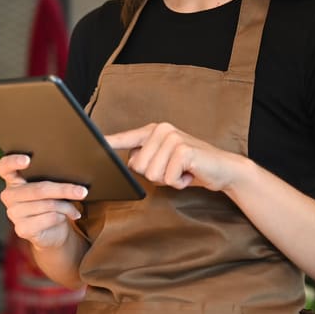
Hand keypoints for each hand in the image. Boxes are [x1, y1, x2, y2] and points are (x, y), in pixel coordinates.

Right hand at [0, 154, 87, 249]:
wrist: (53, 231)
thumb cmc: (52, 202)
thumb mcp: (50, 187)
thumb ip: (50, 179)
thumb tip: (70, 175)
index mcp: (12, 180)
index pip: (3, 167)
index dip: (13, 161)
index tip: (28, 160)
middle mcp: (8, 196)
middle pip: (37, 189)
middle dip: (63, 190)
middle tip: (82, 192)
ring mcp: (13, 213)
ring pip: (47, 205)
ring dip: (66, 206)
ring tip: (75, 209)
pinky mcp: (21, 229)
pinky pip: (48, 218)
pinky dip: (62, 217)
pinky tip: (67, 217)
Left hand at [103, 122, 246, 191]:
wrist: (224, 169)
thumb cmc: (190, 167)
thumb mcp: (164, 161)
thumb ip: (146, 160)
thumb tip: (129, 164)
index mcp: (153, 131)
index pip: (125, 138)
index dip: (107, 142)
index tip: (90, 142)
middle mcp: (161, 130)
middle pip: (137, 167)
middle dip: (156, 176)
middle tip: (174, 169)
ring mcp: (172, 138)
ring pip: (151, 175)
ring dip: (168, 180)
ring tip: (182, 171)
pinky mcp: (183, 150)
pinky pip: (168, 178)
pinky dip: (179, 183)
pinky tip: (190, 173)